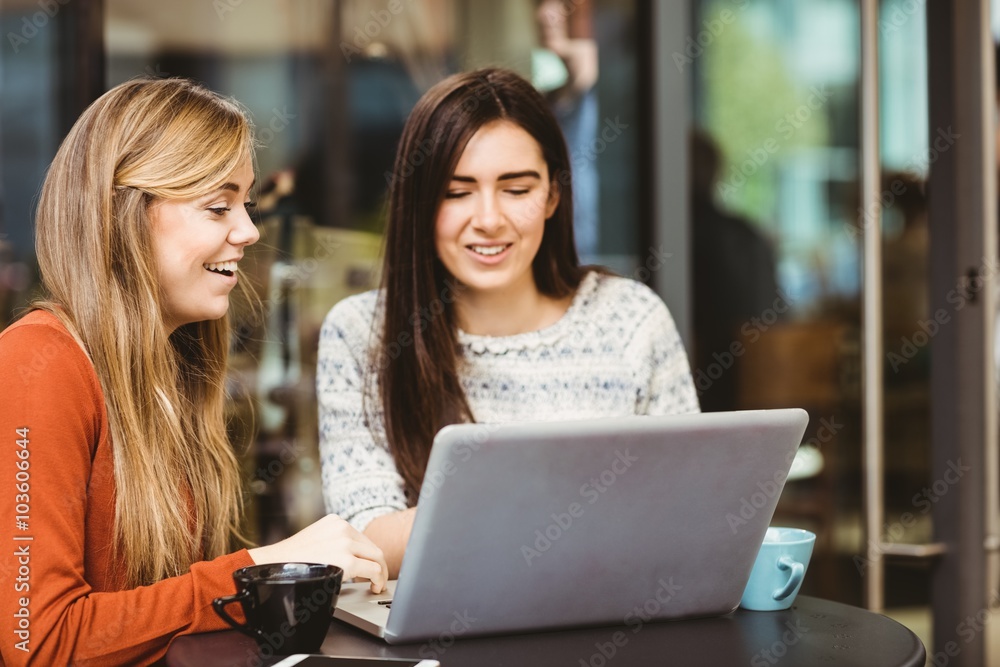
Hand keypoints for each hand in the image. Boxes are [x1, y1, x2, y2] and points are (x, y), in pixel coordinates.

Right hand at [248, 514, 388, 592]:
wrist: (274, 567)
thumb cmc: (291, 560)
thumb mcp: (316, 541)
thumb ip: (334, 543)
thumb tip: (352, 556)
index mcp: (335, 522)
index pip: (362, 539)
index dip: (369, 555)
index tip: (371, 565)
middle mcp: (342, 528)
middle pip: (372, 547)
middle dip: (378, 564)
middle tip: (378, 578)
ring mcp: (345, 542)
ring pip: (376, 558)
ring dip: (379, 572)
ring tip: (377, 584)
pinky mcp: (347, 560)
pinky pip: (373, 569)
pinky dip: (378, 579)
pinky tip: (375, 586)